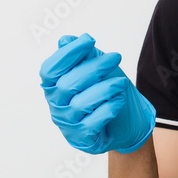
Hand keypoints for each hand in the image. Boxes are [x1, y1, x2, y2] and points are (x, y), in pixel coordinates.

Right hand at [39, 33, 155, 153]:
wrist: (126, 122)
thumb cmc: (106, 92)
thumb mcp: (96, 70)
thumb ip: (82, 57)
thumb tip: (65, 40)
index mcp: (53, 85)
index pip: (51, 69)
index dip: (68, 54)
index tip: (89, 40)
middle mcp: (56, 104)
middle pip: (68, 84)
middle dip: (94, 68)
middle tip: (116, 57)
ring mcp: (67, 123)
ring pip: (81, 103)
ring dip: (105, 89)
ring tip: (122, 83)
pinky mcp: (82, 138)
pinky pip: (93, 122)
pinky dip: (108, 109)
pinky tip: (119, 100)